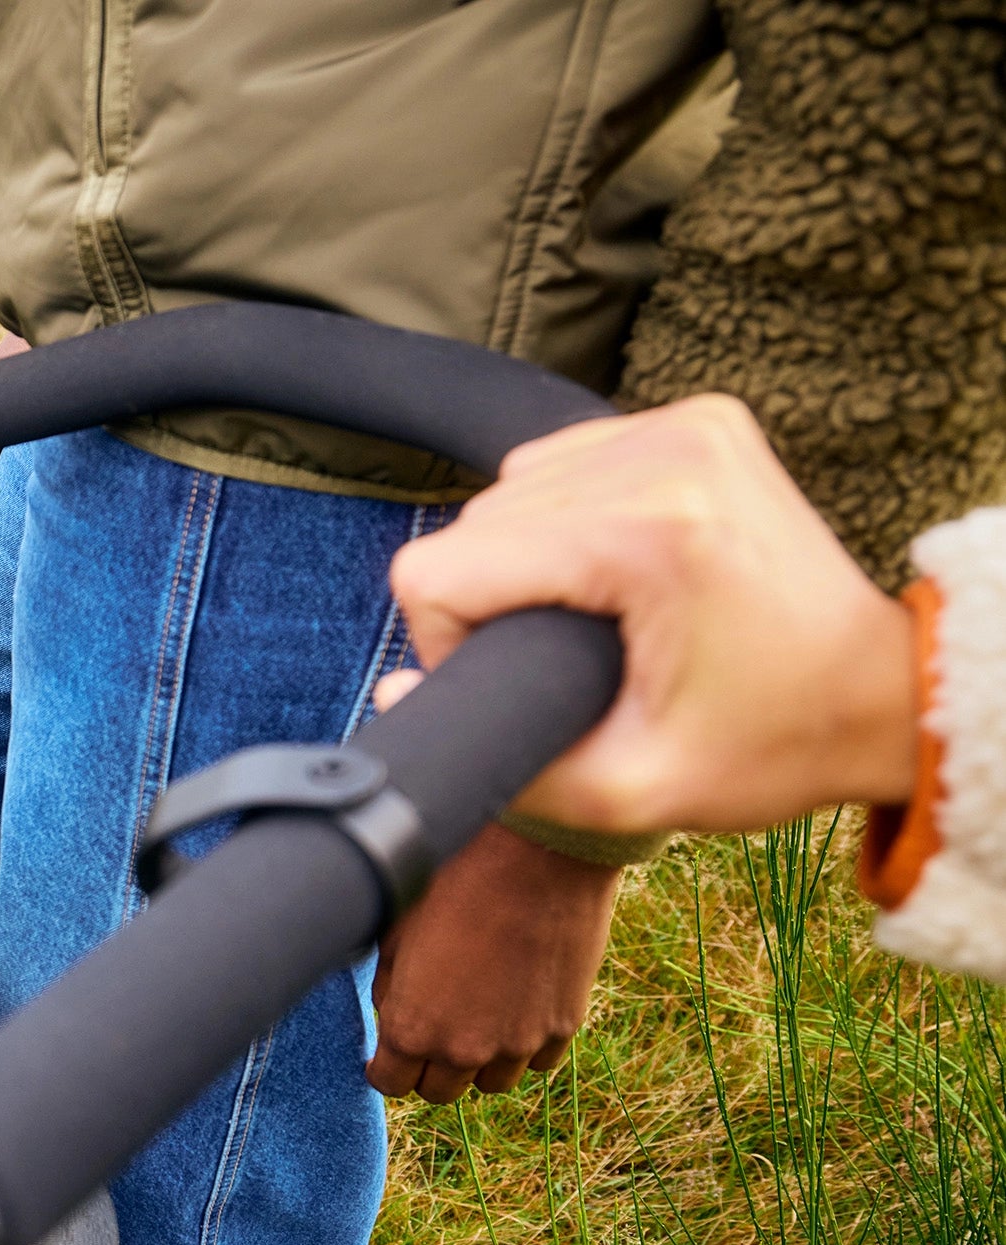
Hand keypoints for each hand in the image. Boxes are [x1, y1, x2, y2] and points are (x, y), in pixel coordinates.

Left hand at [367, 823, 620, 1101]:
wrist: (535, 856)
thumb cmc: (455, 881)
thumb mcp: (397, 932)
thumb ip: (390, 986)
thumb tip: (391, 1012)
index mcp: (412, 1028)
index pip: (390, 1083)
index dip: (385, 1068)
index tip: (388, 1054)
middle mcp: (463, 1049)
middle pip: (439, 1091)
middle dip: (429, 1066)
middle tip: (431, 1031)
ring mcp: (517, 1043)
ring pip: (491, 1083)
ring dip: (478, 1061)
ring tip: (477, 1017)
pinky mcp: (562, 1027)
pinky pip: (537, 1061)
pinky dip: (523, 1046)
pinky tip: (516, 1010)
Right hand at [386, 395, 917, 832]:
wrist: (882, 693)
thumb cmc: (767, 746)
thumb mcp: (626, 795)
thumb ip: (500, 768)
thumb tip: (395, 691)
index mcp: (647, 540)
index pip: (443, 565)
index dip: (449, 639)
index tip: (515, 677)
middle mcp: (666, 458)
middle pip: (474, 521)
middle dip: (493, 596)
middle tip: (564, 656)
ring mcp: (687, 426)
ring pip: (512, 482)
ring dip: (527, 551)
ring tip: (593, 612)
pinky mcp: (701, 416)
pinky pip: (567, 456)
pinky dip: (568, 513)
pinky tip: (615, 565)